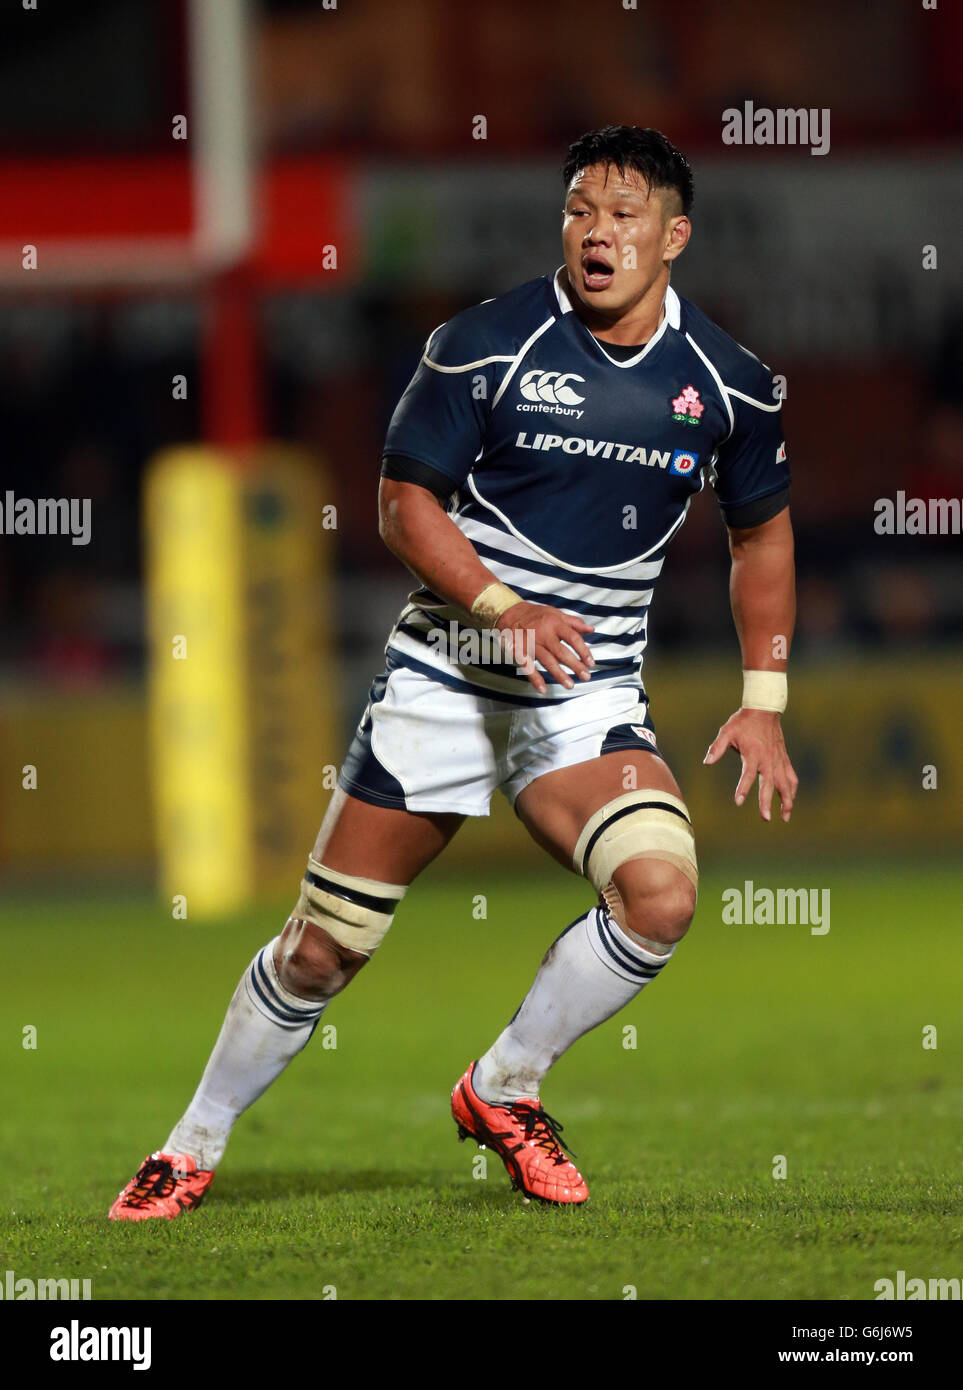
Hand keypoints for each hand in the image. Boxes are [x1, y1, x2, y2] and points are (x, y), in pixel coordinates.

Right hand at [496, 601, 594, 694]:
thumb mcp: (555, 613)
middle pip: (562, 652)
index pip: (573, 638)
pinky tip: (543, 689)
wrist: (509, 613)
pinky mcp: (519, 652)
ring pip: (547, 661)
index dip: (583, 651)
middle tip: (585, 676)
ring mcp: (531, 644)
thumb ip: (573, 622)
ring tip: (570, 685)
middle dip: (575, 665)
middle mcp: (543, 634)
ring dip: (559, 674)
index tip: (591, 663)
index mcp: (554, 623)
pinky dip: (535, 679)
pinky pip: (528, 667)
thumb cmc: (535, 614)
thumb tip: (591, 629)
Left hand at [703, 708, 797, 822]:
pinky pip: (791, 776)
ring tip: (785, 816)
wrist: (764, 709)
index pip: (748, 775)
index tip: (738, 802)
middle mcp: (768, 759)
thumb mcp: (726, 731)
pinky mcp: (783, 758)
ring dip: (786, 800)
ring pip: (785, 783)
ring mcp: (778, 760)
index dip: (743, 789)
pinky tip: (790, 799)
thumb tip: (707, 762)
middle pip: (769, 784)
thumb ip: (717, 748)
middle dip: (767, 802)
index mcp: (753, 754)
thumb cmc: (743, 722)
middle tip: (765, 818)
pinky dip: (791, 789)